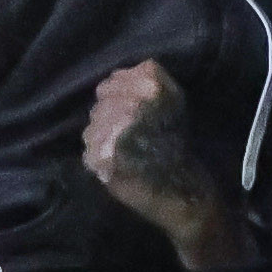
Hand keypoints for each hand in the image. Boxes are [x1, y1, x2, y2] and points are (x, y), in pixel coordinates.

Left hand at [80, 60, 252, 267]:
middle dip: (111, 114)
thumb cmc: (178, 144)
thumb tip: (113, 78)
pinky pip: (89, 148)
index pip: (113, 80)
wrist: (182, 192)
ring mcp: (113, 131)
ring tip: (126, 149)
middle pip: (101, 101)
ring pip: (93, 124)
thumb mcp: (173, 100)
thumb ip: (143, 80)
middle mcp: (130, 104)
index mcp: (151, 86)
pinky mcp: (101, 156)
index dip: (119, 94)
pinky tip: (118, 164)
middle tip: (129, 134)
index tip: (131, 111)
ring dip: (103, 135)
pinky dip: (98, 157)